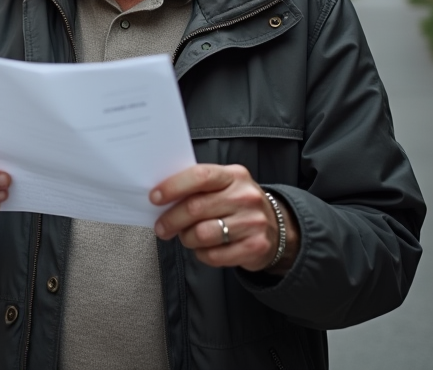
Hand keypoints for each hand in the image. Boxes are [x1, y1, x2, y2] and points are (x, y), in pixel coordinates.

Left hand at [150, 164, 299, 273]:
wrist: (278, 228)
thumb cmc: (237, 205)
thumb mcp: (224, 187)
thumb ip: (197, 187)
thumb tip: (160, 197)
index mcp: (233, 175)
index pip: (200, 176)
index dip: (173, 187)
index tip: (154, 198)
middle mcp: (245, 196)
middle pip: (195, 208)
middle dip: (171, 220)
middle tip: (161, 227)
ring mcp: (252, 222)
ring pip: (202, 234)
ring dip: (187, 238)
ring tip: (186, 237)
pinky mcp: (255, 246)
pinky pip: (215, 255)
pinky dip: (202, 255)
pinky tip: (204, 249)